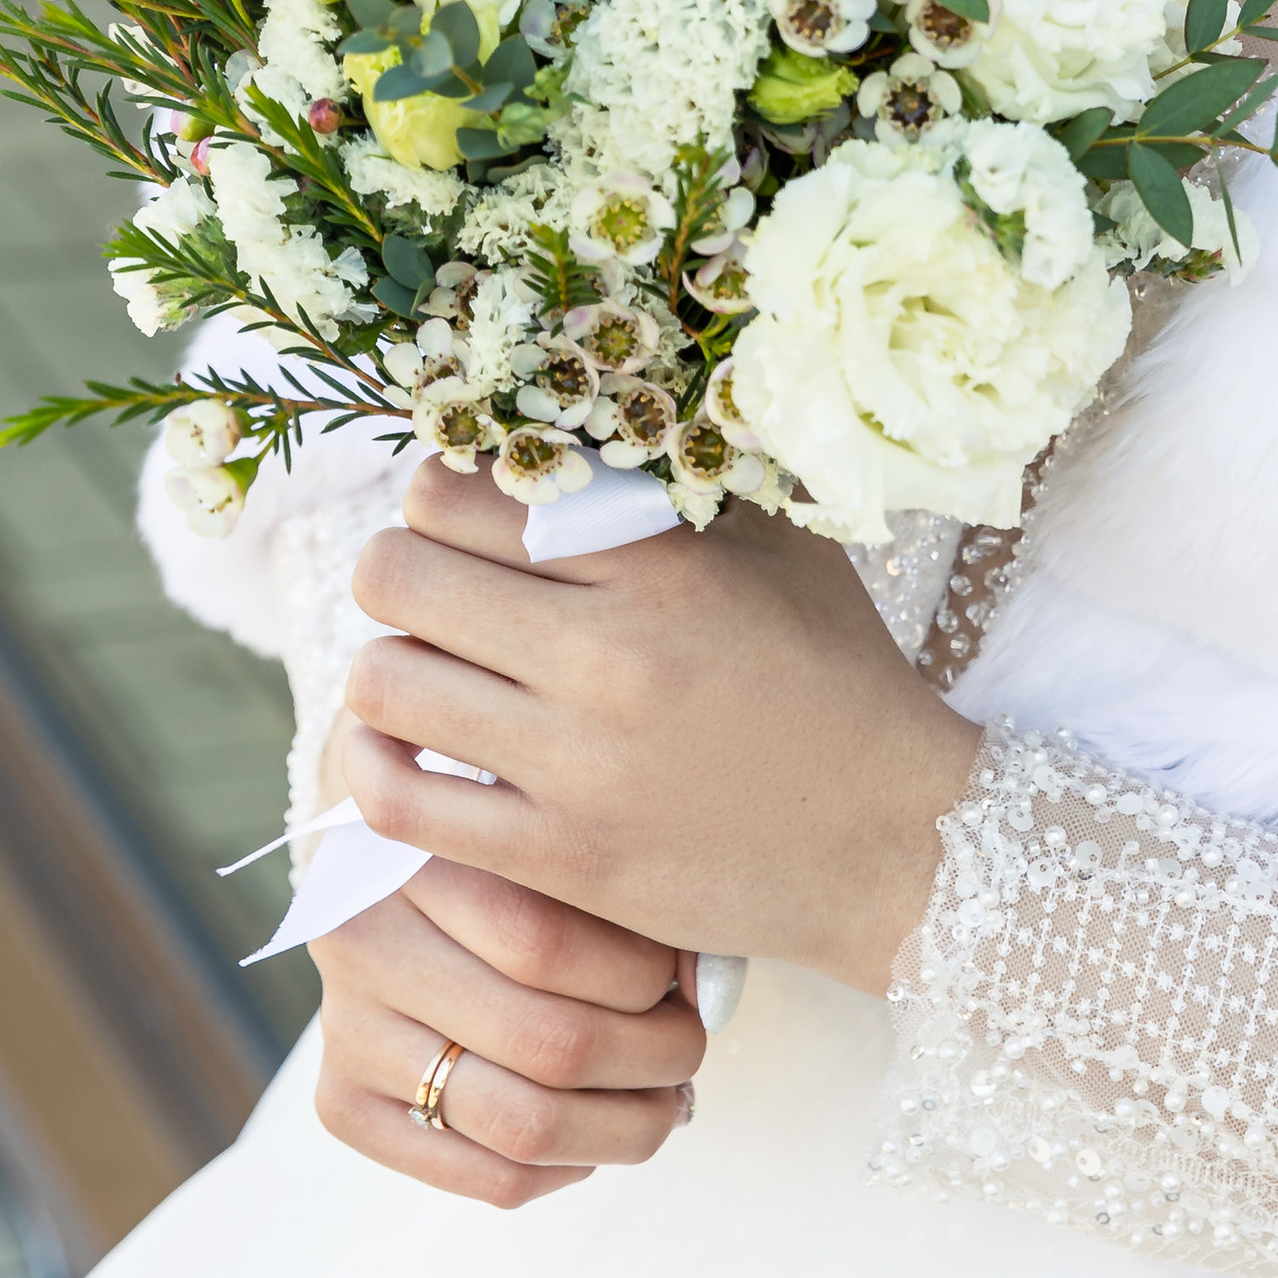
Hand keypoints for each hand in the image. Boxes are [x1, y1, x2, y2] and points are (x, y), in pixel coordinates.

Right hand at [311, 853, 704, 1211]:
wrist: (384, 874)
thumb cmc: (499, 853)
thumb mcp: (545, 839)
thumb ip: (620, 893)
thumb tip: (707, 989)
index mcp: (413, 852)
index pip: (546, 942)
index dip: (643, 973)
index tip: (684, 973)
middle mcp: (362, 942)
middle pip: (547, 1043)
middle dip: (652, 1057)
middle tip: (690, 1044)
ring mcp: (345, 1031)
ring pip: (523, 1125)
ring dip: (625, 1126)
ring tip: (665, 1099)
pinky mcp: (343, 1105)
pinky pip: (487, 1177)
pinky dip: (568, 1167)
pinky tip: (594, 1132)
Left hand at [346, 465, 981, 995]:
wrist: (896, 840)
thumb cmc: (838, 674)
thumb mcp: (782, 545)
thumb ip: (681, 481)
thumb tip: (586, 416)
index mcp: (655, 562)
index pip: (456, 492)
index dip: (436, 496)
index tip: (461, 518)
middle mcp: (605, 654)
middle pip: (395, 576)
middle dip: (396, 574)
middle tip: (430, 595)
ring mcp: (577, 764)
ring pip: (382, 685)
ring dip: (389, 672)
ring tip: (426, 676)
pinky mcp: (561, 861)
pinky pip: (400, 805)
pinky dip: (381, 773)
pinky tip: (413, 759)